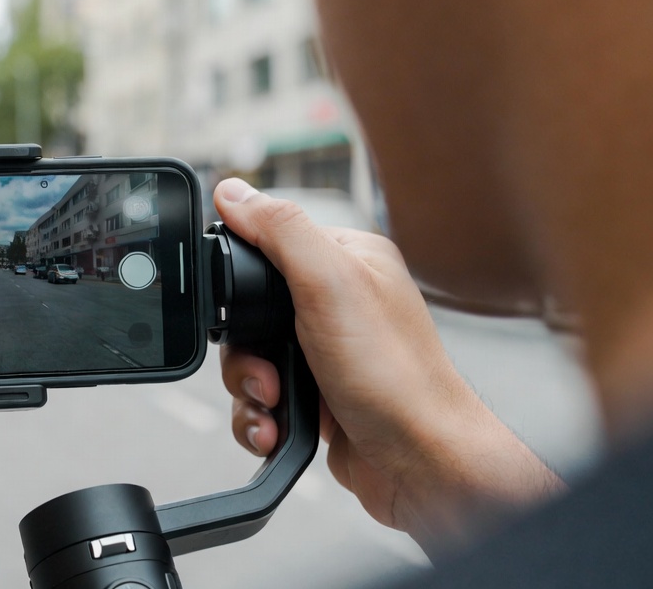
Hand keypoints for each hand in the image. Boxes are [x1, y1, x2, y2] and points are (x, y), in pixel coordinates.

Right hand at [215, 179, 562, 554]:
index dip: (242, 277)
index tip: (242, 308)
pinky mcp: (314, 394)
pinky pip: (259, 398)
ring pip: (248, 358)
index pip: (267, 243)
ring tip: (274, 404)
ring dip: (248, 389)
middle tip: (267, 370)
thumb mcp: (330, 284)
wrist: (420, 463)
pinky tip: (275, 426)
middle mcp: (336, 302)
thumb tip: (233, 191)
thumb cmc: (394, 376)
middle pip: (247, 310)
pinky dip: (257, 416)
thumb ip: (280, 230)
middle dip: (244, 350)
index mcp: (347, 259)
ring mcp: (324, 351)